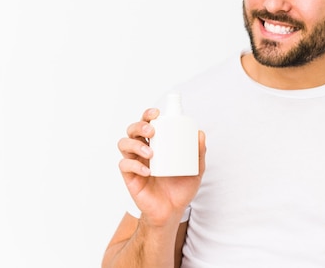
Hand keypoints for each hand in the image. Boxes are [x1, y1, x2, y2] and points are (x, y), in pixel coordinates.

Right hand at [117, 108, 205, 225]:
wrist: (172, 211)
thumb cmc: (182, 187)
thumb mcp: (196, 169)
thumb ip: (199, 152)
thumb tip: (200, 133)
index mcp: (158, 144)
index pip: (148, 123)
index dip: (148, 114)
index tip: (157, 113)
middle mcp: (143, 150)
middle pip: (132, 130)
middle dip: (139, 125)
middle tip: (152, 130)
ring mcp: (135, 162)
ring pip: (124, 144)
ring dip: (135, 144)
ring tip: (151, 152)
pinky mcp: (129, 177)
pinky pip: (125, 165)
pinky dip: (135, 165)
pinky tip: (147, 170)